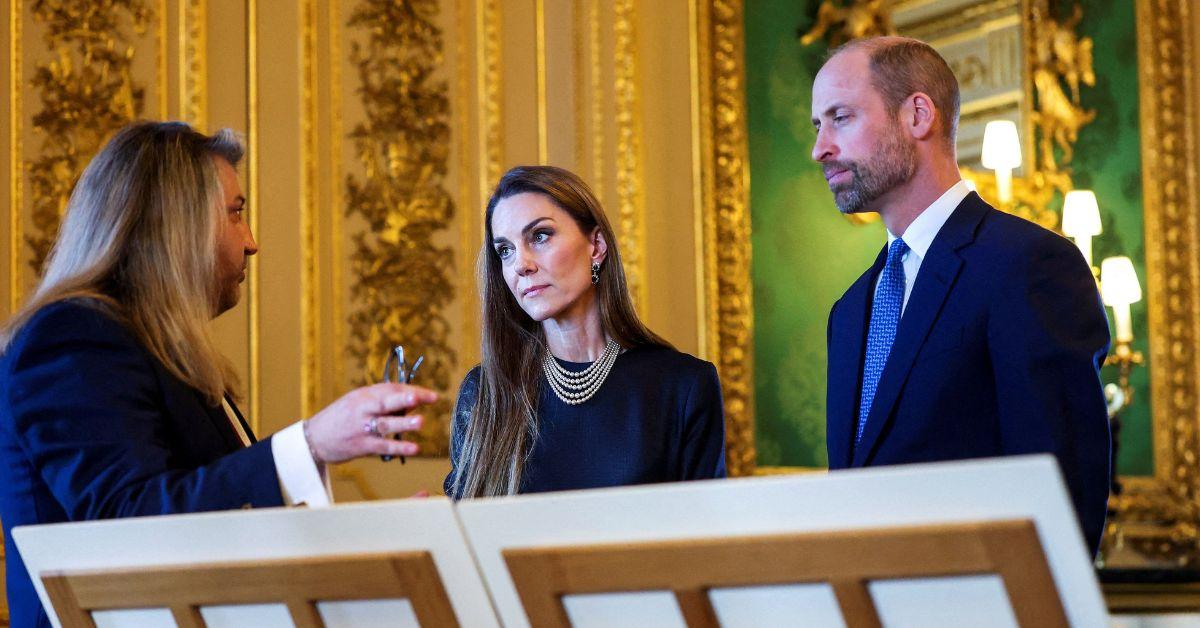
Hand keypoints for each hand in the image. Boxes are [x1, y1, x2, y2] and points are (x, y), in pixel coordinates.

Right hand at [304, 383, 437, 463]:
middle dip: (405, 399)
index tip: (431, 396)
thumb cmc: (341, 418)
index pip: (391, 389)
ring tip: (421, 422)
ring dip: (404, 423)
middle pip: (386, 401)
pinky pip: (383, 446)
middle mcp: (363, 409)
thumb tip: (410, 402)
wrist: (313, 438)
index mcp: (363, 395)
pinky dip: (399, 447)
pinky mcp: (361, 446)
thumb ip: (381, 401)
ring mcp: (361, 427)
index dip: (412, 391)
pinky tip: (414, 448)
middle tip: (421, 398)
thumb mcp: (357, 402)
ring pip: (385, 424)